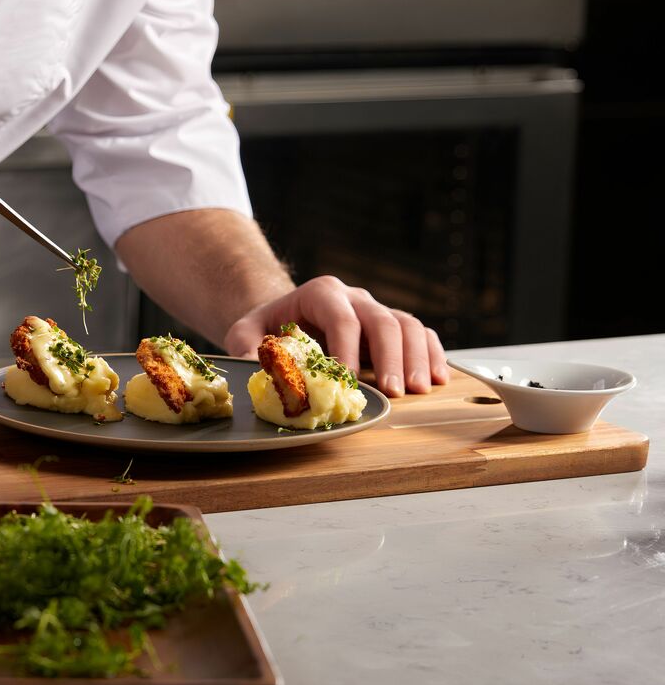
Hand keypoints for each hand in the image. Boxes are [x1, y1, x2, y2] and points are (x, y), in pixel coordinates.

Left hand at [223, 275, 449, 396]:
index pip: (341, 317)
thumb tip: (252, 367)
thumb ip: (245, 346)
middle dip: (390, 356)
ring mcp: (376, 311)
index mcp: (321, 293)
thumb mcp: (245, 332)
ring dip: (417, 357)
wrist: (285, 318)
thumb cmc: (267, 327)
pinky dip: (433, 353)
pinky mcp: (391, 327)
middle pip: (381, 320)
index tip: (346, 380)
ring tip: (419, 390)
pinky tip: (439, 379)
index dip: (346, 348)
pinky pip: (420, 334)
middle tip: (394, 391)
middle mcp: (354, 298)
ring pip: (407, 325)